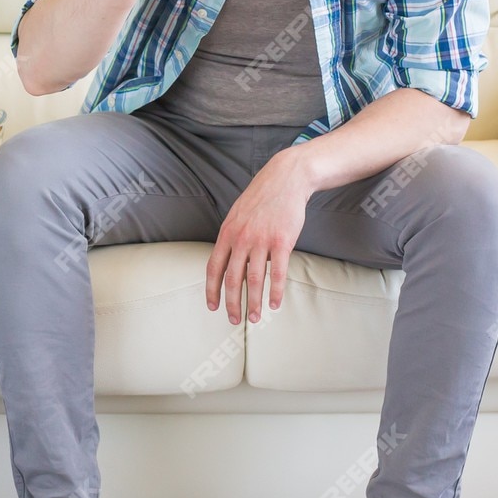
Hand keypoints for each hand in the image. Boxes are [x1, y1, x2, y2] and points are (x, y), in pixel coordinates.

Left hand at [205, 148, 317, 325]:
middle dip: (231, 303)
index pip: (213, 268)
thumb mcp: (237, 215)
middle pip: (231, 278)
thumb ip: (231, 237)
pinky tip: (274, 304)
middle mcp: (241, 239)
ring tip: (254, 317)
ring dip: (253, 302)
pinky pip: (277, 272)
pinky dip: (275, 291)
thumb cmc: (261, 198)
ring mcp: (261, 240)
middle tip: (234, 319)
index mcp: (227, 233)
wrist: (286, 178)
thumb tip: (227, 260)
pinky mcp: (282, 241)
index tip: (213, 306)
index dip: (211, 290)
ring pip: (254, 279)